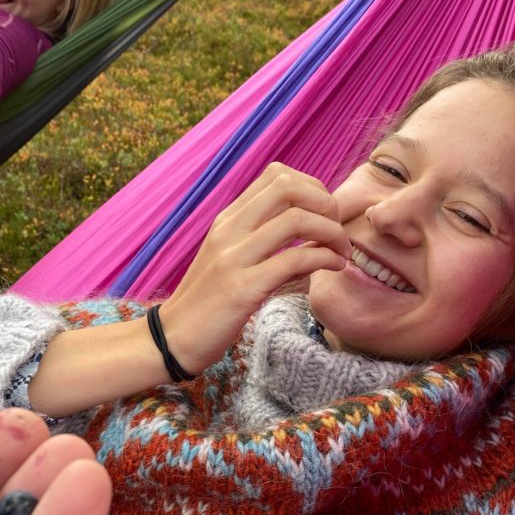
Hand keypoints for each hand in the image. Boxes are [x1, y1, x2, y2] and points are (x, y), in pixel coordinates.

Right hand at [159, 163, 351, 374]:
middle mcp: (229, 230)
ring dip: (332, 232)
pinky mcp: (242, 289)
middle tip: (337, 230)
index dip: (313, 187)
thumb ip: (257, 237)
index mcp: (227, 220)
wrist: (173, 338)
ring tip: (341, 252)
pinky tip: (333, 268)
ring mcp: (234, 258)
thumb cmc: (206, 302)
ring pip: (297, 220)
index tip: (325, 214)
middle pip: (289, 187)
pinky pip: (294, 260)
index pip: (277, 175)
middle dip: (326, 203)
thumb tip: (305, 227)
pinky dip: (325, 259)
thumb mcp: (227, 258)